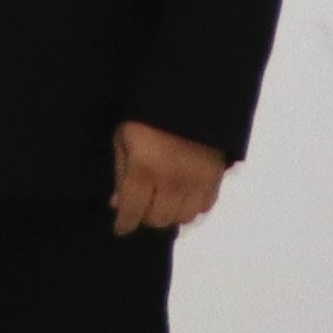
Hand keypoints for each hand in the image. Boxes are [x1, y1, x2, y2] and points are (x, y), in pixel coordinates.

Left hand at [110, 121, 230, 235]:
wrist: (189, 102)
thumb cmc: (146, 119)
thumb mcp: (123, 140)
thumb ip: (121, 174)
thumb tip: (116, 204)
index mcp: (144, 170)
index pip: (133, 210)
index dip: (124, 224)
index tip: (121, 229)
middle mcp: (172, 182)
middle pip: (159, 218)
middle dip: (146, 218)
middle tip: (140, 209)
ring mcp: (196, 182)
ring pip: (183, 218)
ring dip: (169, 215)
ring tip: (161, 204)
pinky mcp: (215, 178)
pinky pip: (205, 207)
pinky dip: (192, 208)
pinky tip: (182, 198)